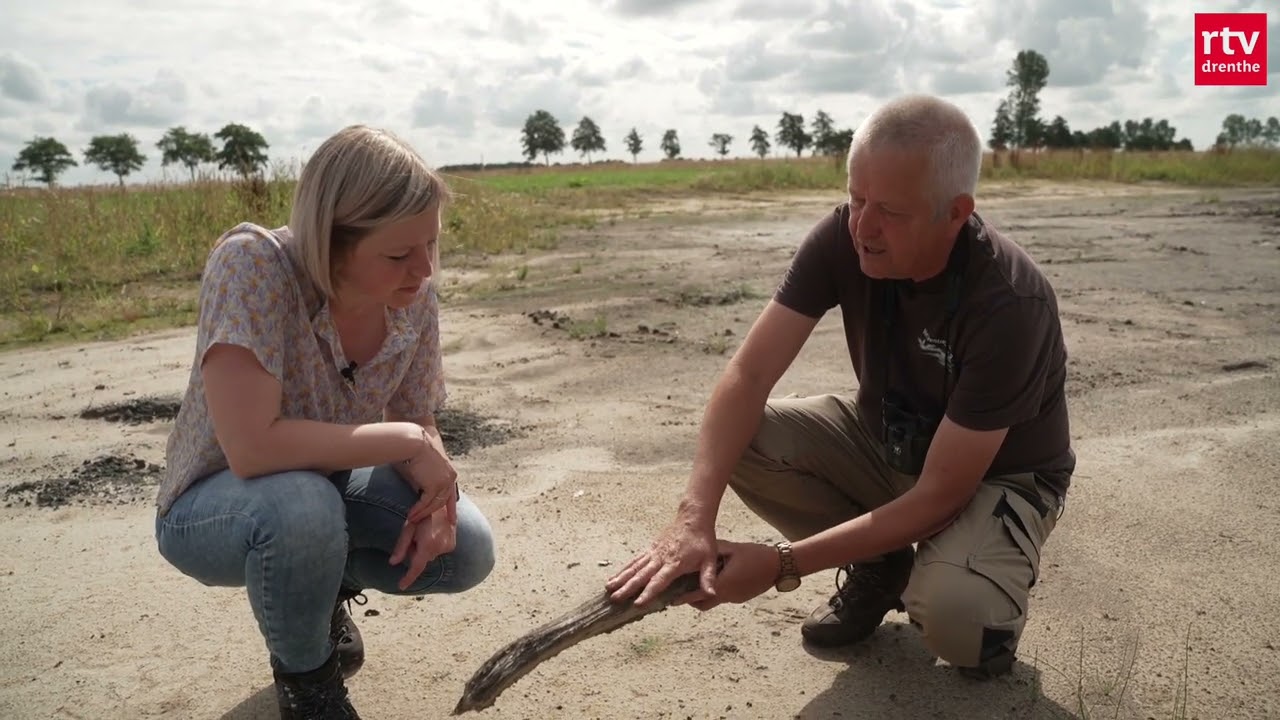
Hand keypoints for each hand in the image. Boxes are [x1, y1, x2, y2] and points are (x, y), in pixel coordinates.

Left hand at [388, 495, 457, 590]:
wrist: (441, 504)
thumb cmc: (422, 514)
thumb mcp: (408, 528)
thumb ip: (401, 547)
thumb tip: (393, 563)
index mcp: (428, 544)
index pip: (417, 566)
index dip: (408, 577)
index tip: (401, 586)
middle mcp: (440, 547)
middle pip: (422, 559)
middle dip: (415, 553)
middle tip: (414, 537)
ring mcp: (448, 546)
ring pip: (430, 555)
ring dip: (424, 549)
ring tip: (425, 533)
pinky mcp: (452, 544)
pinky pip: (438, 551)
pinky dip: (433, 546)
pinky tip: (433, 534)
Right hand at [397, 429, 456, 520]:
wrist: (413, 441)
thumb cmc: (413, 449)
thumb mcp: (422, 468)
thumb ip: (423, 481)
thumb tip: (417, 494)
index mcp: (449, 472)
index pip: (451, 493)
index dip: (452, 508)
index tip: (453, 520)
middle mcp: (450, 478)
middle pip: (444, 501)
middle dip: (434, 513)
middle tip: (423, 523)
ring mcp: (445, 482)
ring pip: (435, 504)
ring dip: (423, 513)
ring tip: (412, 520)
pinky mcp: (435, 485)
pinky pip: (426, 503)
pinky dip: (418, 510)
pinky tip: (410, 516)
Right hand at [605, 508, 719, 606]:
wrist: (693, 518)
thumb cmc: (702, 540)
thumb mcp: (709, 559)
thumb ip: (708, 578)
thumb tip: (711, 594)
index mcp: (675, 563)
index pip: (659, 581)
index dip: (648, 592)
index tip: (638, 603)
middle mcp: (661, 558)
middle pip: (641, 575)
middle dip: (627, 588)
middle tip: (615, 598)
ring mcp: (654, 553)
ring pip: (634, 567)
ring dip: (621, 578)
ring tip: (608, 589)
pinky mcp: (650, 548)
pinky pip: (635, 560)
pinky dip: (624, 569)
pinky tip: (615, 577)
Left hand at [687, 540, 778, 610]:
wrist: (778, 565)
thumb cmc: (755, 555)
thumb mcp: (732, 549)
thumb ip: (714, 552)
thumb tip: (699, 552)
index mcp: (723, 584)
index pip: (698, 595)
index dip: (684, 597)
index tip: (672, 600)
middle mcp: (728, 595)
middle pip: (703, 604)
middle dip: (691, 599)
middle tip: (681, 592)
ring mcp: (736, 598)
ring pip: (714, 601)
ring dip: (704, 596)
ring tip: (697, 584)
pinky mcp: (741, 597)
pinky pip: (724, 598)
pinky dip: (716, 592)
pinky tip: (718, 579)